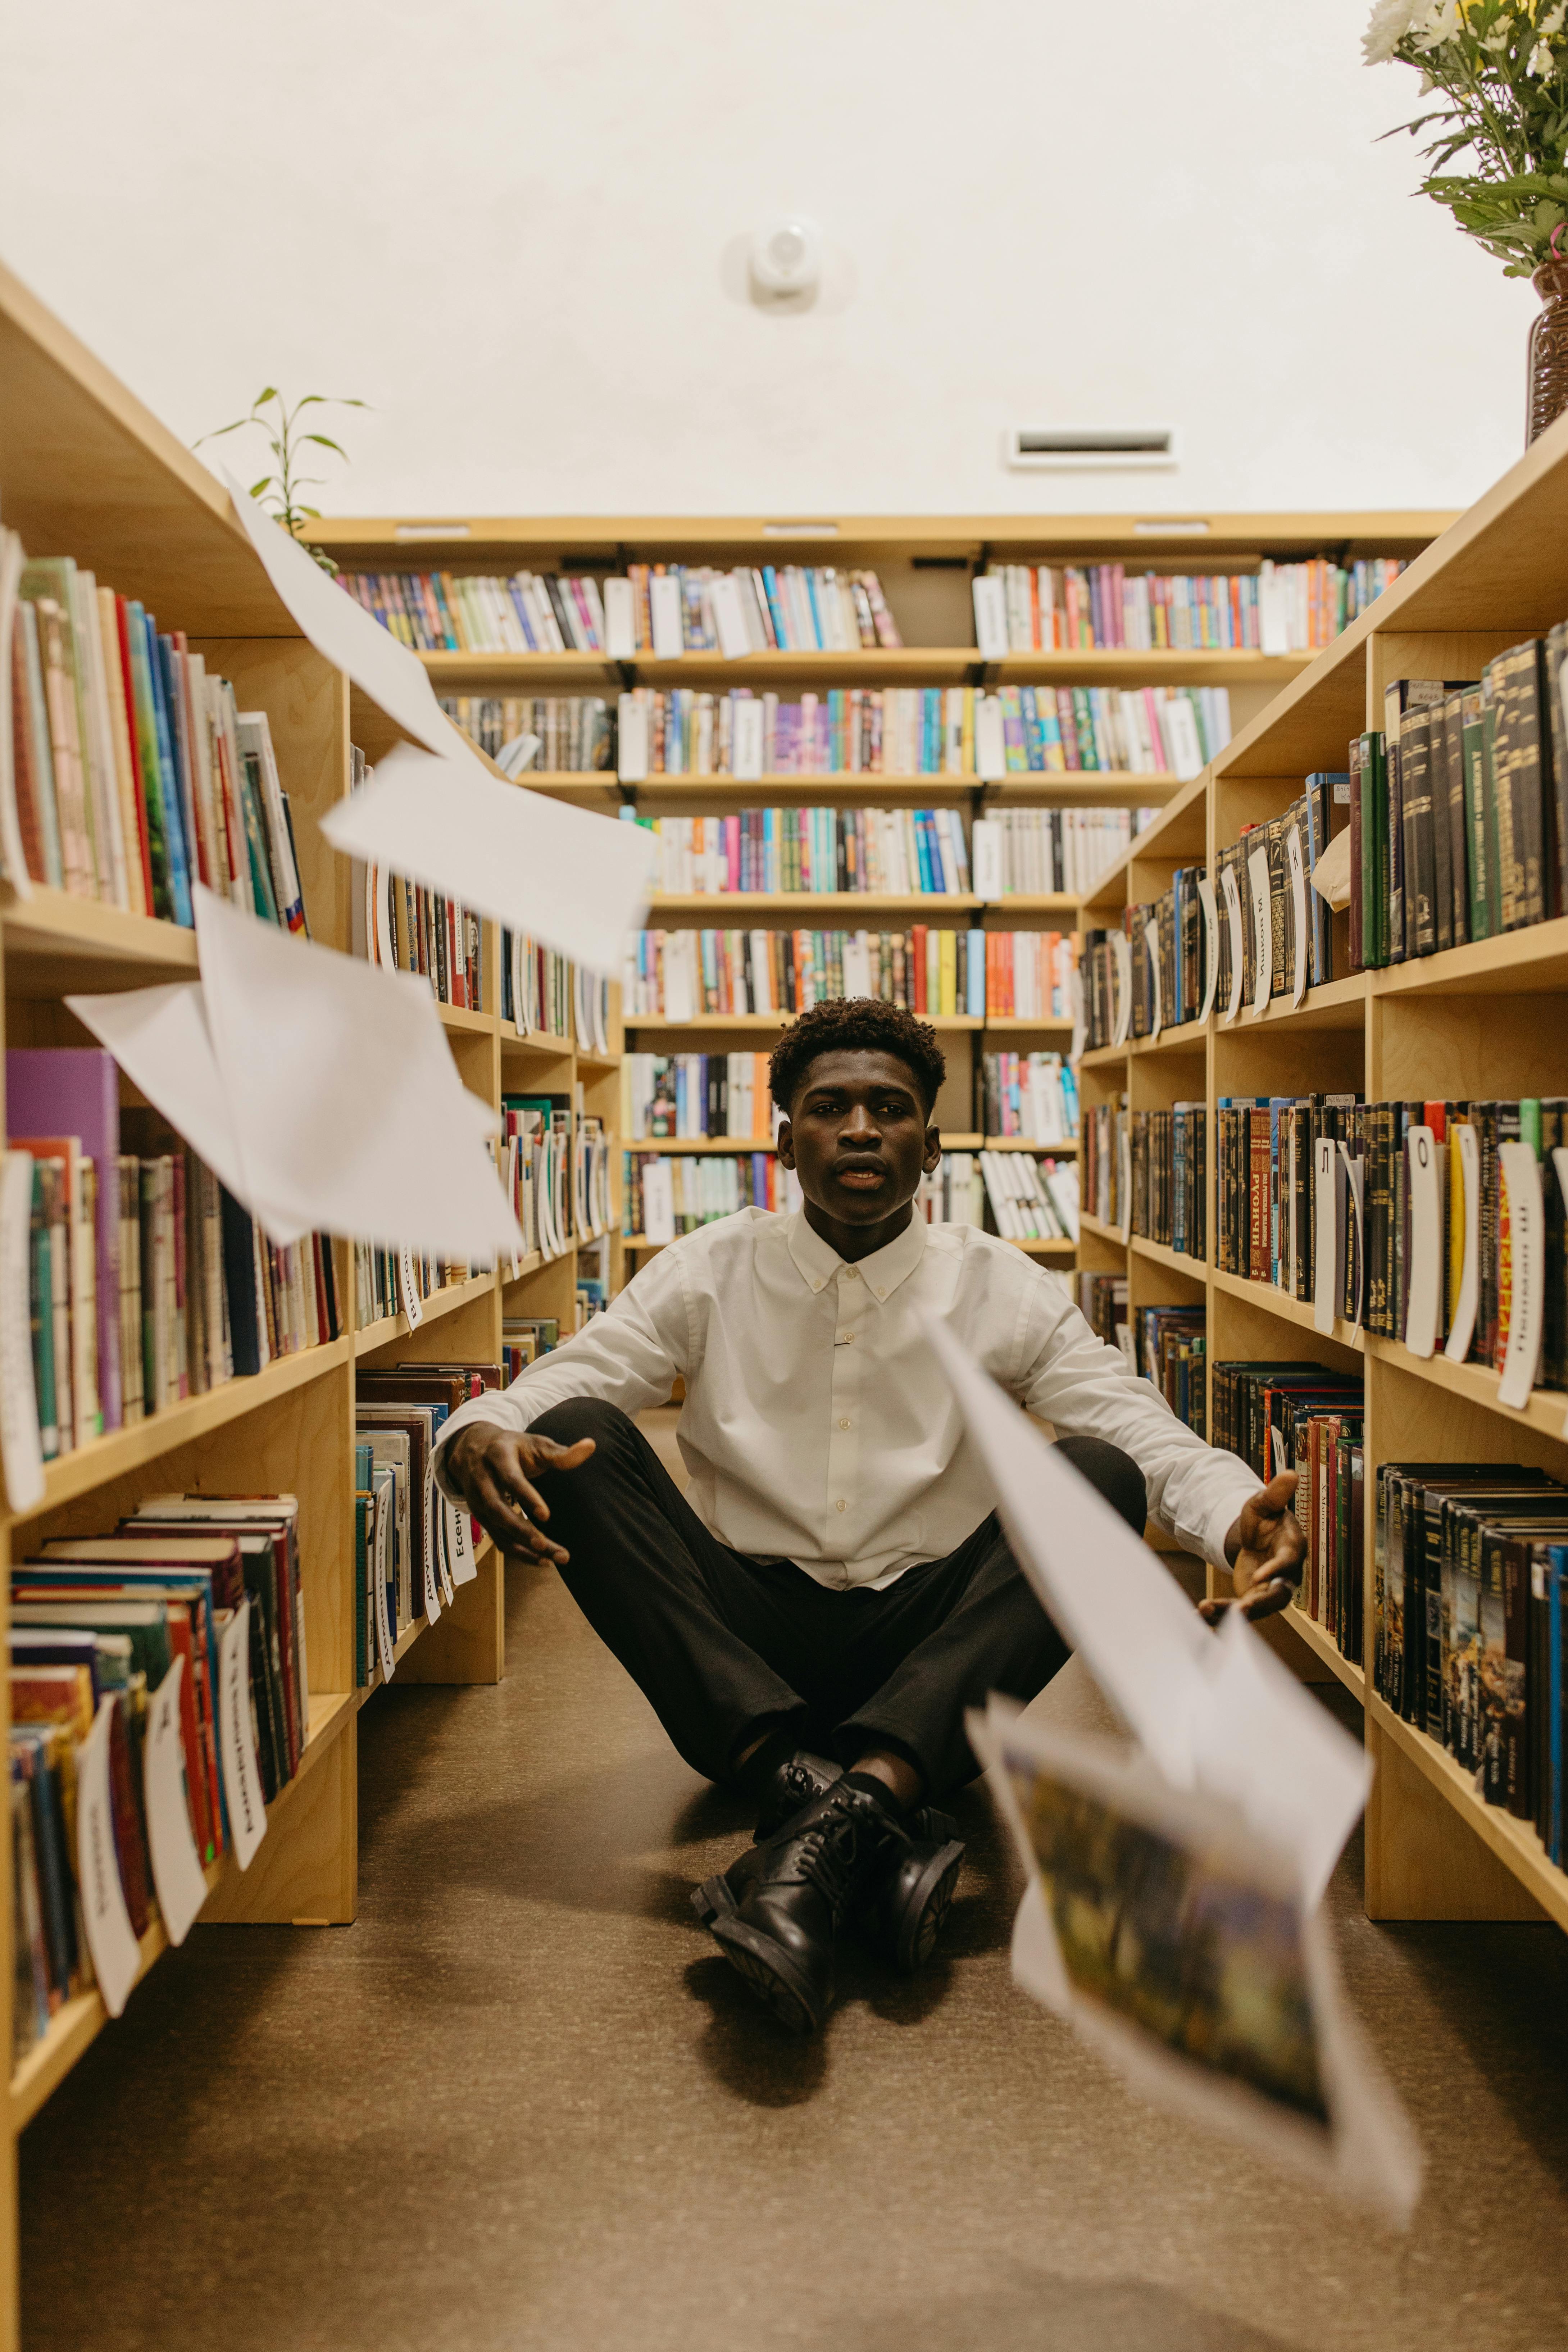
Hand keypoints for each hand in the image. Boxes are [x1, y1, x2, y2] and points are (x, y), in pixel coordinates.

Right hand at [444, 1423, 594, 1565]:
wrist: (471, 1448)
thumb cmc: (513, 1447)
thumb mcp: (535, 1444)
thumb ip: (561, 1452)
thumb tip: (591, 1445)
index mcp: (498, 1456)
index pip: (510, 1479)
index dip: (526, 1497)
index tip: (546, 1516)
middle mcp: (482, 1480)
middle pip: (499, 1510)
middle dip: (522, 1531)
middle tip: (546, 1546)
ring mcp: (477, 1501)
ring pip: (498, 1529)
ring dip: (524, 1547)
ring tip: (553, 1558)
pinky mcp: (480, 1517)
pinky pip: (498, 1539)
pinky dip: (518, 1552)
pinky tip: (542, 1560)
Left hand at [1199, 1471, 1305, 1626]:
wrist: (1256, 1537)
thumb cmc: (1265, 1518)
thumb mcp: (1264, 1503)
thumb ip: (1275, 1493)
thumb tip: (1292, 1473)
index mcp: (1291, 1550)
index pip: (1288, 1563)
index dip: (1276, 1571)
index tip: (1258, 1578)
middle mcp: (1285, 1575)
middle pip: (1278, 1597)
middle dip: (1259, 1605)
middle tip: (1238, 1612)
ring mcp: (1269, 1590)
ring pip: (1257, 1608)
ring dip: (1232, 1613)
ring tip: (1205, 1610)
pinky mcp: (1254, 1599)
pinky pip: (1240, 1611)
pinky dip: (1221, 1614)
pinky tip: (1197, 1615)